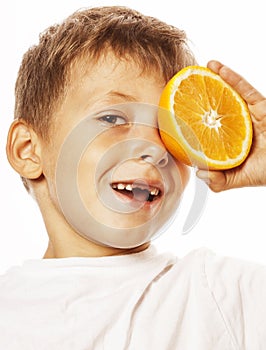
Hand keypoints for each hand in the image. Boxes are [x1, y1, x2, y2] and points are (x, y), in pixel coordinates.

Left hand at [197, 60, 265, 191]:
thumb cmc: (265, 171)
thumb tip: (199, 173)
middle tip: (187, 82)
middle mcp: (236, 124)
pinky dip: (233, 78)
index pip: (208, 126)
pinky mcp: (260, 106)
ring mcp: (247, 114)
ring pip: (230, 92)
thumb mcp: (238, 179)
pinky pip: (246, 90)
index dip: (195, 118)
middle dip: (204, 93)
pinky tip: (219, 69)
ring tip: (202, 67)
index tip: (178, 110)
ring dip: (216, 78)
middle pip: (217, 105)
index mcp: (228, 139)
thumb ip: (220, 180)